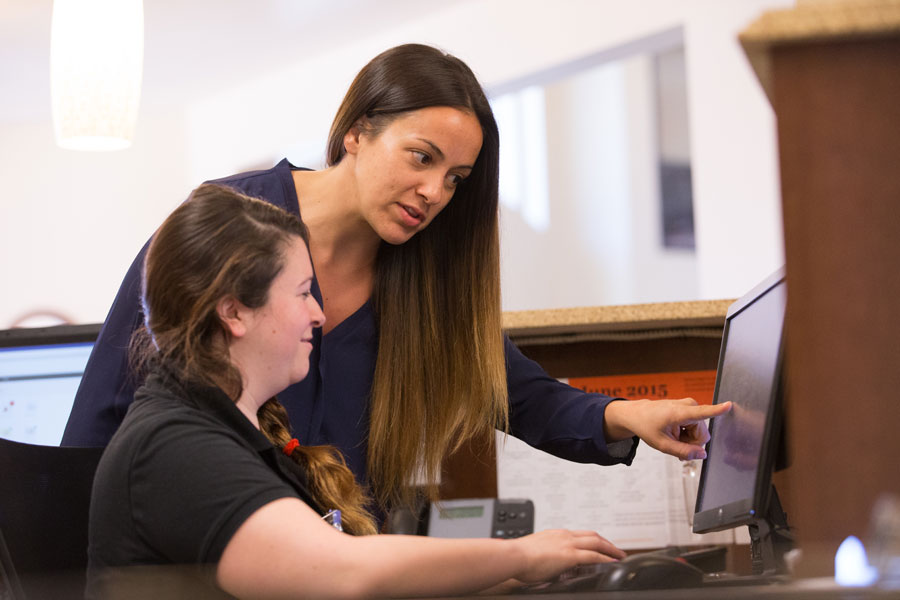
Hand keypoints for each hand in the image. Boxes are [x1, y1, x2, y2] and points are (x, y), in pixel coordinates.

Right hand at [511, 529, 624, 582]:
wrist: (514, 556)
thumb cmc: (518, 557)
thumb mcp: (535, 551)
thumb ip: (544, 554)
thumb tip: (545, 563)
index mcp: (556, 534)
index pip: (580, 534)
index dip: (593, 539)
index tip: (599, 545)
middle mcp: (564, 535)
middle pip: (592, 535)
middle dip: (606, 542)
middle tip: (616, 550)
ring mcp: (568, 543)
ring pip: (596, 543)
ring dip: (610, 549)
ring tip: (619, 556)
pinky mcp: (569, 555)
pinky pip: (593, 556)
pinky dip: (605, 558)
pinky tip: (612, 563)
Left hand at [605, 398, 732, 459]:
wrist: (637, 414)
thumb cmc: (647, 426)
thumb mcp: (662, 445)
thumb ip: (683, 452)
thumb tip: (703, 454)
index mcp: (679, 413)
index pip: (702, 412)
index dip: (717, 410)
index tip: (729, 405)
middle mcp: (687, 406)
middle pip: (702, 435)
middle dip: (691, 443)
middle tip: (675, 443)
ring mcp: (689, 405)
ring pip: (700, 433)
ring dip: (688, 439)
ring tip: (673, 437)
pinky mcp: (690, 407)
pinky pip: (696, 427)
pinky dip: (687, 434)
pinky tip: (676, 434)